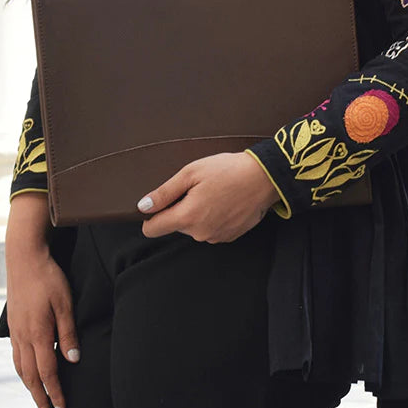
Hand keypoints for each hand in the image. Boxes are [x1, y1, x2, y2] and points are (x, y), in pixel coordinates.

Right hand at [5, 195, 79, 407]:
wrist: (23, 258)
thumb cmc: (48, 278)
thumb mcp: (65, 302)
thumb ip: (68, 333)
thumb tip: (73, 360)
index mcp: (38, 334)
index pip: (48, 373)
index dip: (55, 393)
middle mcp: (23, 337)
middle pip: (31, 378)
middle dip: (40, 399)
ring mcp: (15, 331)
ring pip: (20, 368)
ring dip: (30, 387)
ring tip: (39, 400)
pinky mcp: (13, 325)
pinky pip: (16, 356)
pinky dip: (22, 371)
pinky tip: (27, 372)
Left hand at [138, 151, 280, 242]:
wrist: (264, 178)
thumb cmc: (228, 170)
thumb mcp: (191, 173)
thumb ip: (164, 192)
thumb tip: (143, 207)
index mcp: (187, 217)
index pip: (153, 229)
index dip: (152, 215)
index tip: (161, 202)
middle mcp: (200, 233)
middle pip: (176, 225)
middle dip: (181, 208)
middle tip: (198, 188)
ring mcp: (216, 237)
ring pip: (194, 227)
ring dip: (198, 213)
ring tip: (214, 192)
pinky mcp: (229, 237)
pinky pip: (210, 229)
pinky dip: (213, 217)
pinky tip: (224, 201)